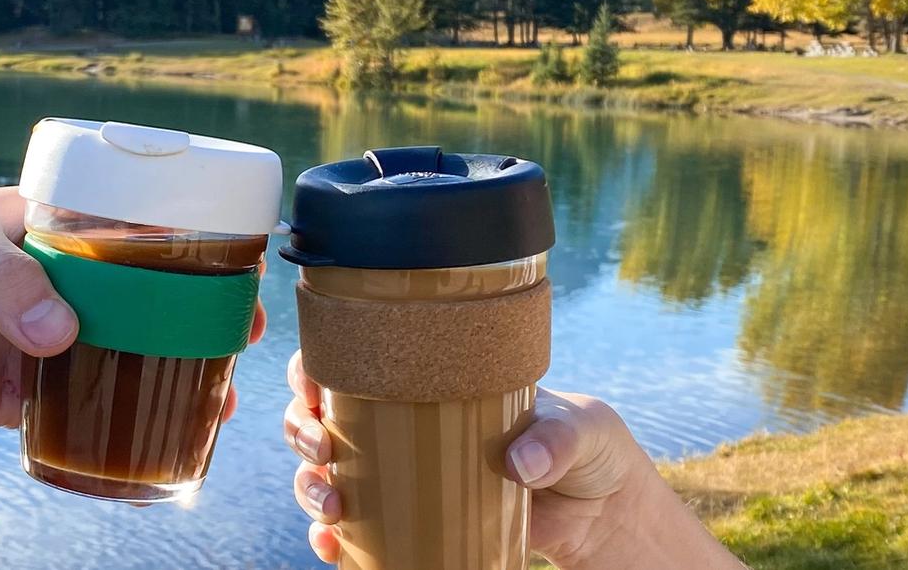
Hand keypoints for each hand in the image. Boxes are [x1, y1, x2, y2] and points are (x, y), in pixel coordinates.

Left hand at [0, 187, 264, 430]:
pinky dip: (108, 427)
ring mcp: (35, 341)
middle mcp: (54, 285)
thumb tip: (60, 336)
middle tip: (237, 341)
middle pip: (142, 305)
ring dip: (167, 380)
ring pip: (118, 362)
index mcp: (48, 229)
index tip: (233, 271)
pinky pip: (69, 413)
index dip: (188, 254)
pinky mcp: (6, 394)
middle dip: (195, 324)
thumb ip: (3, 274)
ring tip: (214, 400)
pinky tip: (152, 437)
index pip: (132, 235)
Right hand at [282, 352, 743, 569]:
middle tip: (320, 448)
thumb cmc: (593, 449)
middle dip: (303, 430)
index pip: (361, 361)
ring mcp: (409, 477)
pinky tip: (333, 547)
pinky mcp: (418, 524)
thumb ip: (558, 439)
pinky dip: (334, 541)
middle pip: (325, 418)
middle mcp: (409, 425)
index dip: (319, 368)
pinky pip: (360, 532)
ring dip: (311, 487)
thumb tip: (517, 464)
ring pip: (331, 475)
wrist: (605, 513)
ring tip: (330, 503)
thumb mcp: (587, 431)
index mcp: (436, 382)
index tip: (313, 385)